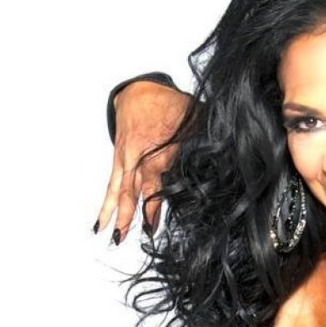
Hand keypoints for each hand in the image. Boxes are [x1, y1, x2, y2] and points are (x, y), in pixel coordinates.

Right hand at [94, 80, 189, 243]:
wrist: (138, 90)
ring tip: (115, 236)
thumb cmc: (167, 103)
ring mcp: (127, 160)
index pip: (155, 181)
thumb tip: (225, 144)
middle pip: (134, 190)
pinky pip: (112, 185)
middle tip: (132, 236)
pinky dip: (107, 203)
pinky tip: (99, 223)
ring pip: (120, 191)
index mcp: (158, 150)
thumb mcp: (192, 117)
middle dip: (132, 214)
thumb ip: (204, 135)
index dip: (154, 203)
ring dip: (117, 214)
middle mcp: (139, 157)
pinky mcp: (119, 160)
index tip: (153, 224)